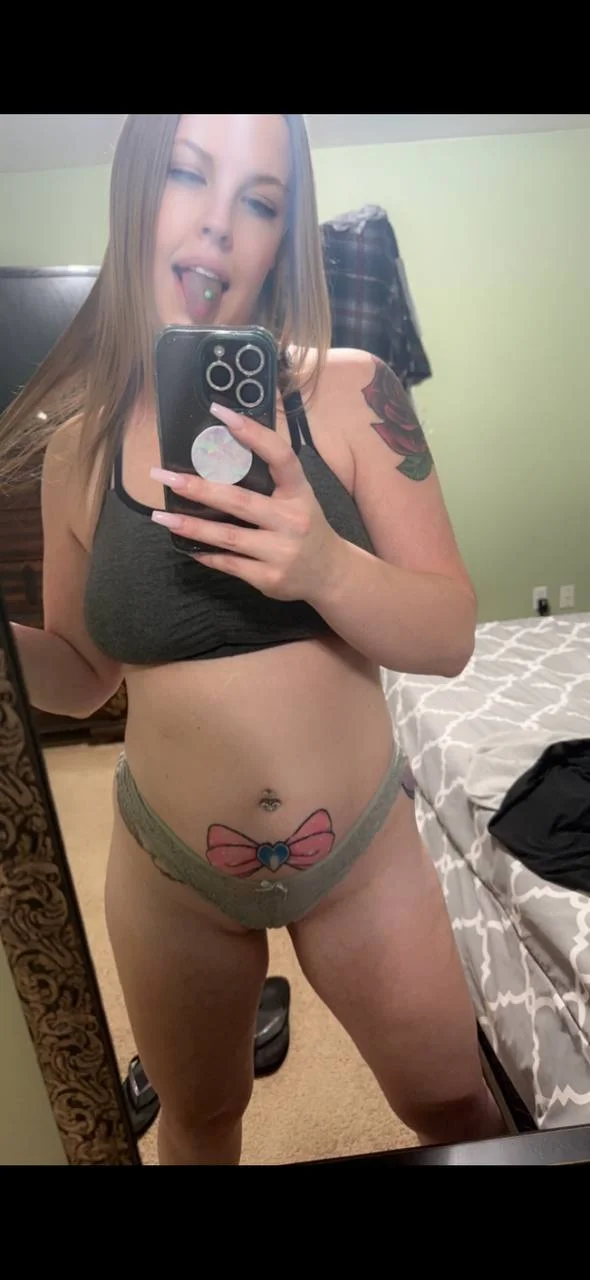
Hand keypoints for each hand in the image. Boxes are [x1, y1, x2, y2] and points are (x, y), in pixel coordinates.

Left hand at [151, 401, 342, 602]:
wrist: (331, 574)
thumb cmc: (306, 527)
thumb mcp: (299, 499)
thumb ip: (270, 482)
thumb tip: (218, 459)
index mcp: (300, 493)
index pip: (280, 456)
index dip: (252, 432)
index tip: (221, 413)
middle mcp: (293, 520)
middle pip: (240, 501)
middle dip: (198, 488)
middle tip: (164, 476)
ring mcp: (281, 551)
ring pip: (228, 536)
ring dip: (191, 525)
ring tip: (161, 515)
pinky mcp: (270, 578)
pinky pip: (229, 564)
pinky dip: (206, 553)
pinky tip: (186, 545)